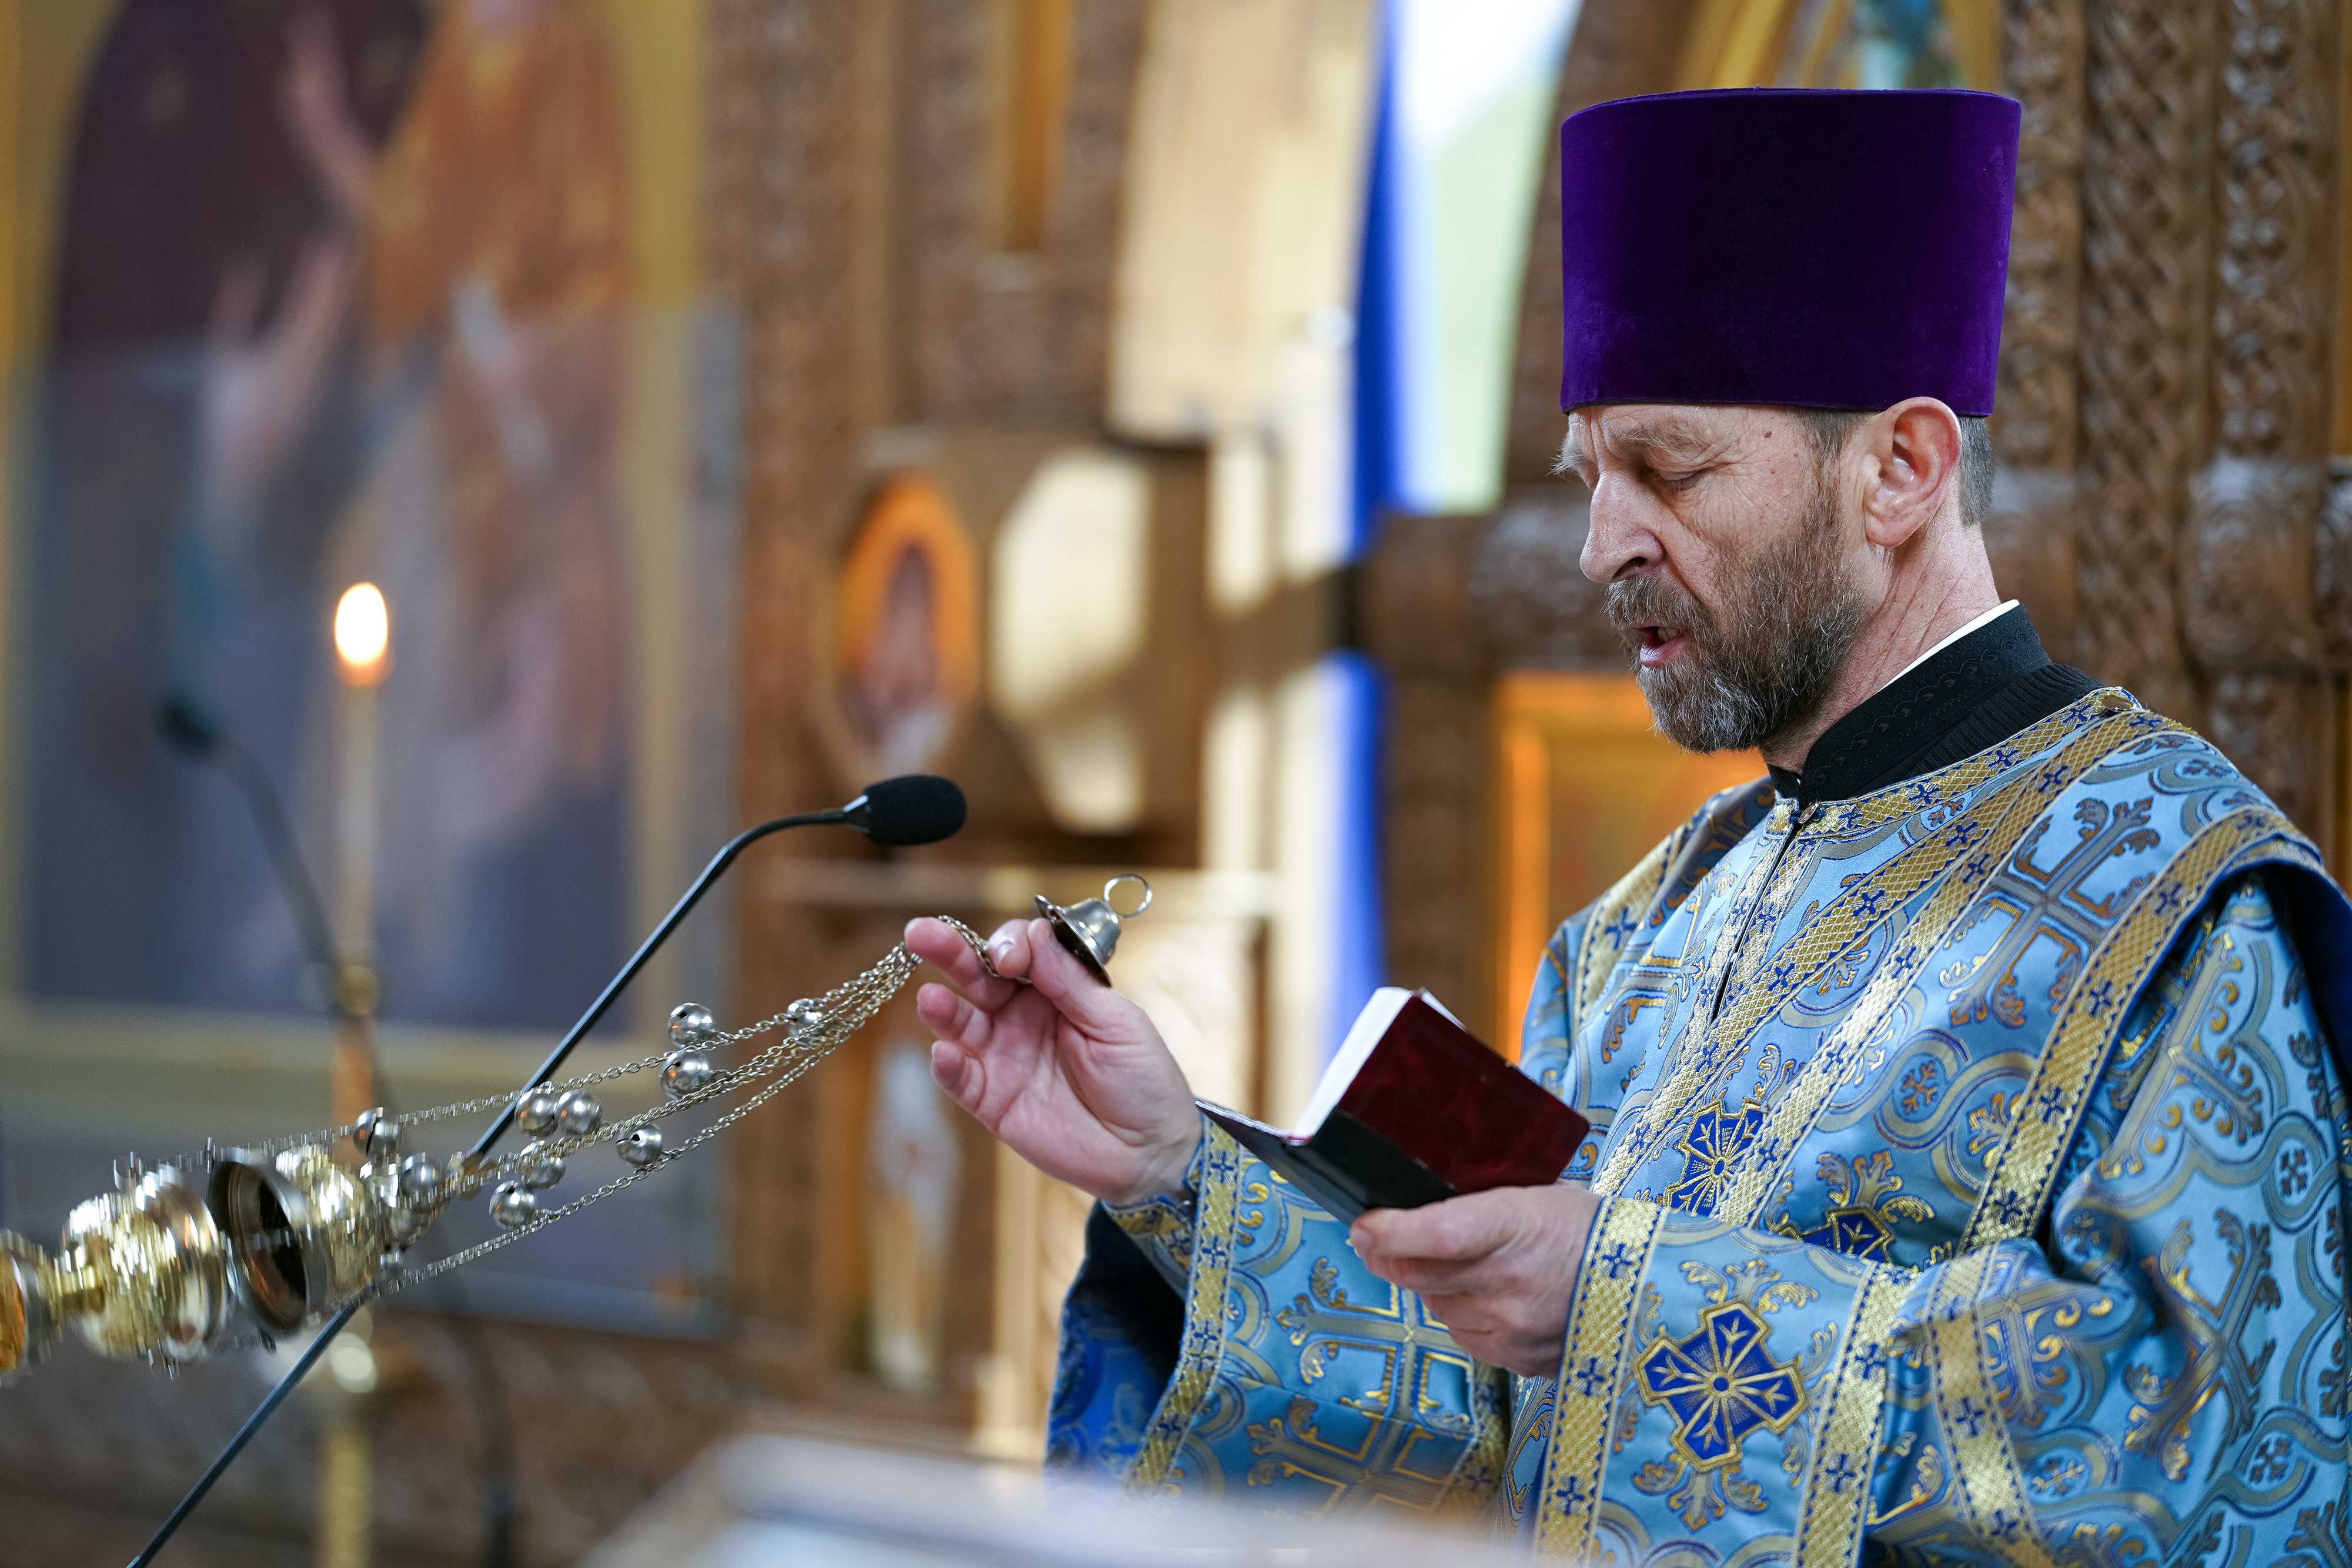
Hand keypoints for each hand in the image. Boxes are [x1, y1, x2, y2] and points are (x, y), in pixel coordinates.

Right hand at [906, 916, 1201, 1206]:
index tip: (1009, 955)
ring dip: (942, 1009)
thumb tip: (1034, 934)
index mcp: (1056, 989)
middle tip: (920, 933)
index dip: (1008, 944)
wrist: (1149, 1151)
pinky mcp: (991, 1100)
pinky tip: (943, 1054)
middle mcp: (1021, 1017)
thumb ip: (1070, 981)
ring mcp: (1003, 1057)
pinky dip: (948, 1067)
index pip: (1018, 951)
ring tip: (930, 999)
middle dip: (949, 953)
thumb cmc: (1142, 1079)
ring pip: (960, 1024)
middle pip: (977, 976)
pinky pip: (961, 1080)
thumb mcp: (1115, 1022)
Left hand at [1349, 1184, 1601, 1376]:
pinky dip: (1460, 1313)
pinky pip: (1463, 1334)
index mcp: (1518, 1226)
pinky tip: (1484, 1296)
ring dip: (1430, 1284)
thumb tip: (1415, 1206)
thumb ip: (1478, 1204)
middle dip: (1385, 1254)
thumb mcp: (1536, 1195)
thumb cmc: (1589, 1229)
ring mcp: (1511, 1328)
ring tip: (1454, 1263)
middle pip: (1419, 1274)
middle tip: (1370, 1237)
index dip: (1390, 1231)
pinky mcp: (1515, 1361)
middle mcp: (1509, 1283)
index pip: (1438, 1233)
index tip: (1363, 1223)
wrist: (1650, 1290)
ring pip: (1437, 1305)